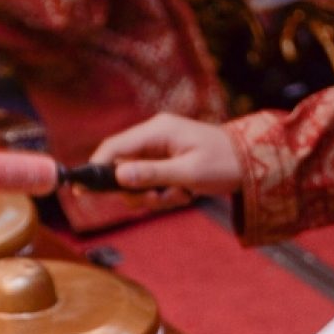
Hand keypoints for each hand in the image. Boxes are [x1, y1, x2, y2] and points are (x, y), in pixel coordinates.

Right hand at [91, 114, 242, 195]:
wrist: (252, 162)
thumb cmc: (223, 163)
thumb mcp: (187, 173)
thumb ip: (151, 175)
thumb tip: (118, 177)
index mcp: (156, 131)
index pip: (114, 148)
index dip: (96, 169)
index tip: (82, 189)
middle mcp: (154, 137)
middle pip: (122, 169)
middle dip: (136, 192)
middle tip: (159, 201)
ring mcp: (160, 150)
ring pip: (136, 181)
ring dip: (153, 197)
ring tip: (180, 196)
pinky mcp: (166, 162)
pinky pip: (152, 183)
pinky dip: (164, 195)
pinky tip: (184, 194)